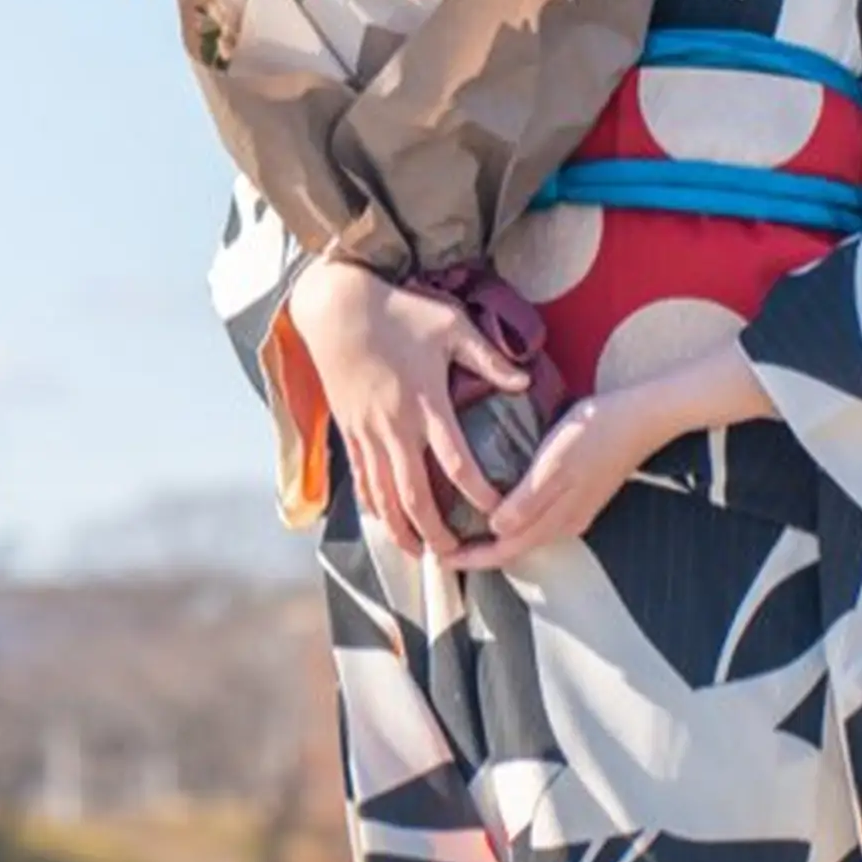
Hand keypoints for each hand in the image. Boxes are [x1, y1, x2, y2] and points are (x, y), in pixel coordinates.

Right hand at [286, 256, 533, 560]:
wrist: (336, 308)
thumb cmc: (397, 312)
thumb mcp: (450, 325)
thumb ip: (488, 357)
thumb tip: (525, 380)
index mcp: (426, 404)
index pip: (457, 463)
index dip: (478, 493)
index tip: (497, 512)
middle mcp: (395, 427)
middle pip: (415, 496)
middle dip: (434, 531)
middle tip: (453, 553)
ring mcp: (367, 432)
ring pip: (383, 496)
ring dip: (399, 529)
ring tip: (418, 552)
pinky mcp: (348, 429)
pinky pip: (359, 477)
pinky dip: (371, 504)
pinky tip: (382, 519)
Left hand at [451, 384, 683, 568]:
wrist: (639, 419)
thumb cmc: (593, 435)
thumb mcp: (553, 465)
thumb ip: (527, 502)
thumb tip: (496, 530)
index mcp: (556, 519)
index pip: (505, 551)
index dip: (471, 559)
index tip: (439, 559)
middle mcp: (565, 523)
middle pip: (513, 550)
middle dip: (477, 555)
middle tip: (442, 550)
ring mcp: (574, 511)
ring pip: (526, 538)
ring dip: (494, 541)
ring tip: (463, 533)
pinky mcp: (580, 496)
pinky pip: (540, 521)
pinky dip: (514, 524)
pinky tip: (501, 510)